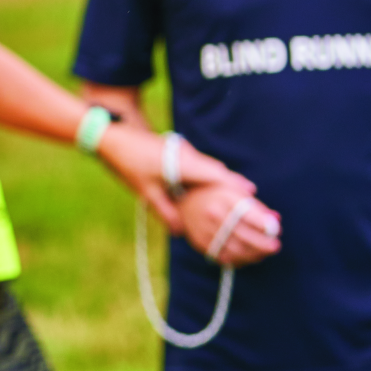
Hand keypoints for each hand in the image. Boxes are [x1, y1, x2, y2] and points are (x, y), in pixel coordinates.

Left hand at [95, 126, 254, 229]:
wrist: (116, 137)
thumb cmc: (129, 163)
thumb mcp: (145, 191)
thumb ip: (165, 211)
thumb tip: (181, 233)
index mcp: (183, 164)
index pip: (216, 176)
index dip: (235, 187)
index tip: (253, 197)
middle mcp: (190, 156)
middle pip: (219, 173)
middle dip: (235, 189)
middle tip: (254, 206)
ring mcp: (186, 153)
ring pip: (212, 169)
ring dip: (226, 183)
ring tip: (244, 202)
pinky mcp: (182, 154)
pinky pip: (204, 167)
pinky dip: (213, 179)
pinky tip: (219, 192)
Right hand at [171, 184, 281, 266]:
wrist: (183, 202)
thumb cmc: (217, 195)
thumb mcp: (235, 192)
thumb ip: (256, 206)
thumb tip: (275, 219)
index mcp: (223, 198)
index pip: (247, 214)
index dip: (264, 224)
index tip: (276, 230)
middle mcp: (213, 214)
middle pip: (242, 235)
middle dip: (262, 243)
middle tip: (275, 246)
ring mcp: (205, 231)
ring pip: (235, 249)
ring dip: (254, 254)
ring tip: (264, 253)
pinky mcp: (201, 244)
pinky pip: (224, 257)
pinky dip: (240, 259)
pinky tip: (249, 256)